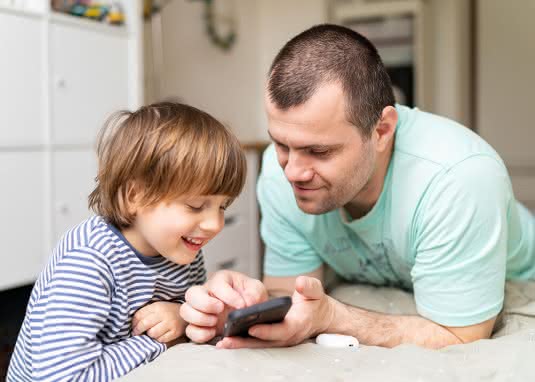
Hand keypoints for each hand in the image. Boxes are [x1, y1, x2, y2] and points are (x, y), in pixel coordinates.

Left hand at [132, 301, 185, 346]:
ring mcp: (170, 323)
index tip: (134, 327)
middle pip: (144, 324)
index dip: (133, 323)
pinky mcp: (175, 332)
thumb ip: (145, 313)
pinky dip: (159, 339)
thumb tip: (133, 325)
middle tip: (137, 333)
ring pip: (152, 333)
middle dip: (138, 330)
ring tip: (152, 332)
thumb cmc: (167, 312)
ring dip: (150, 334)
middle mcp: (163, 314)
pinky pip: (161, 339)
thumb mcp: (157, 308)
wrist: (186, 314)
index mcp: (157, 306)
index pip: (139, 315)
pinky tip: (161, 335)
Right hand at [180, 270, 268, 342]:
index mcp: (221, 281)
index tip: (241, 305)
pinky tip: (213, 332)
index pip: (217, 283)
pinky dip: (200, 334)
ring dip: (200, 318)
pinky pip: (190, 330)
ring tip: (215, 321)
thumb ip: (254, 292)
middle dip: (205, 303)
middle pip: (191, 293)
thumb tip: (248, 302)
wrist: (248, 312)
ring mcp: (200, 311)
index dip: (228, 295)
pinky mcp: (200, 326)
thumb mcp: (257, 290)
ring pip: (185, 311)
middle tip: (220, 309)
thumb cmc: (249, 296)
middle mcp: (206, 293)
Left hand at [215, 276, 334, 348]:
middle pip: (265, 342)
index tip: (252, 328)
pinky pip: (257, 343)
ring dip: (241, 344)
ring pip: (259, 345)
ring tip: (222, 342)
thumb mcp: (315, 291)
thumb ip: (309, 287)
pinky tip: (227, 340)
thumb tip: (300, 283)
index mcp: (298, 323)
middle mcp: (288, 336)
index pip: (281, 329)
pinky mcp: (274, 340)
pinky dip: (243, 343)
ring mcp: (280, 340)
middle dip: (246, 341)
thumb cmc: (315, 303)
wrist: (320, 316)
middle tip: (227, 339)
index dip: (267, 330)